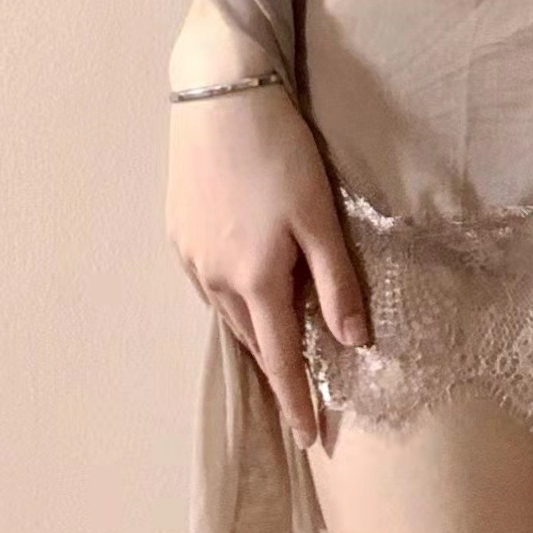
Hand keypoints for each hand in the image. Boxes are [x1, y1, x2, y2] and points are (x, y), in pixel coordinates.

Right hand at [164, 73, 369, 448]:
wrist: (217, 94)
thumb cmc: (278, 151)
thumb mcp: (320, 215)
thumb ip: (336, 281)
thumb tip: (354, 341)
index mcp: (254, 280)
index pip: (282, 358)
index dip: (297, 400)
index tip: (311, 439)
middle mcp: (215, 278)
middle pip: (251, 340)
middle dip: (276, 372)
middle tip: (299, 401)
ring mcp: (190, 255)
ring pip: (226, 313)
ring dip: (253, 335)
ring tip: (277, 352)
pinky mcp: (178, 230)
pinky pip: (208, 284)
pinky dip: (230, 300)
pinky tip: (244, 291)